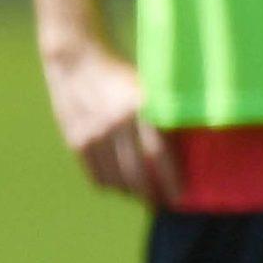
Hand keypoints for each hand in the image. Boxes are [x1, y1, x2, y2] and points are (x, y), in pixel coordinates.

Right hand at [46, 44, 179, 205]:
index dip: (171, 180)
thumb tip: (185, 146)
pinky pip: (96, 175)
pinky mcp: (77, 140)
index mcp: (140, 107)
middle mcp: (116, 123)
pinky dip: (110, 186)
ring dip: (132, 193)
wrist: (79, 60)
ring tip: (144, 197)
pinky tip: (121, 187)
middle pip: (137, 173)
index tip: (181, 196)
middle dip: (153, 194)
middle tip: (164, 203)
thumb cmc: (125, 73)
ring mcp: (93, 134)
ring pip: (115, 179)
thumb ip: (162, 115)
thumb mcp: (149, 88)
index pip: (160, 154)